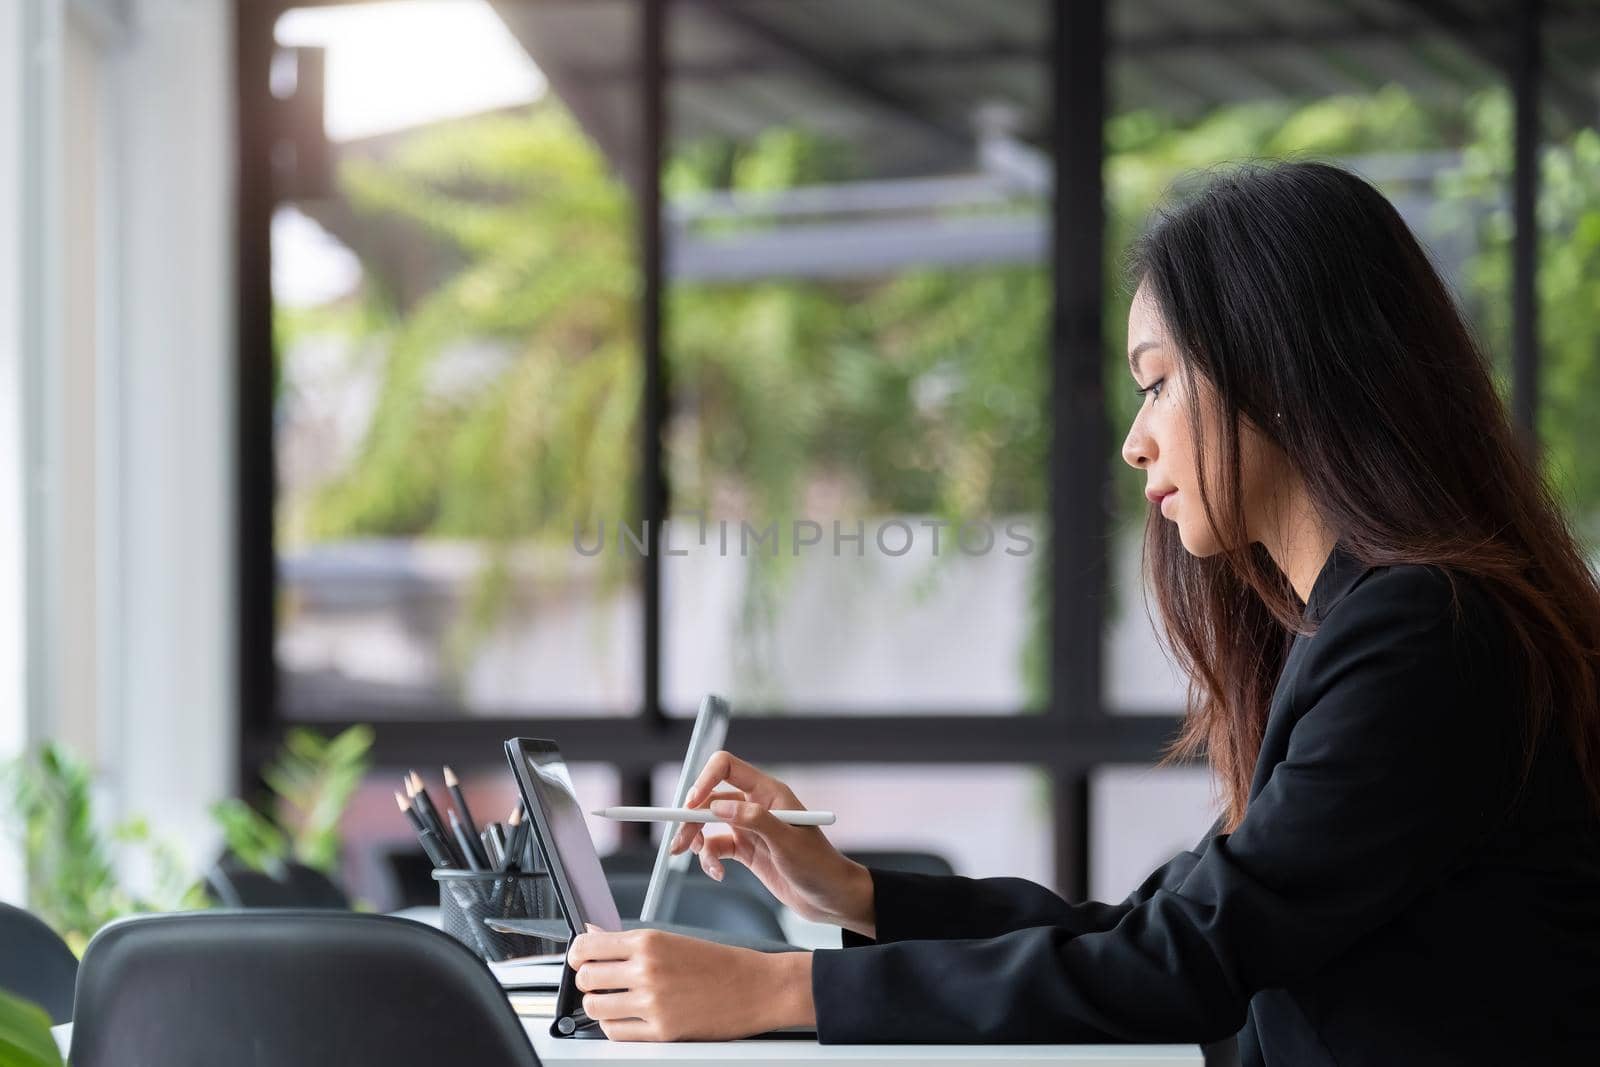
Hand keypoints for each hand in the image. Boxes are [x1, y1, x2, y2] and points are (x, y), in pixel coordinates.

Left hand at [567, 925, 813, 1040]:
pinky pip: (616, 1033)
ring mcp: (653, 1002)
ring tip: (614, 1001)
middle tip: (600, 981)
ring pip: (595, 1008)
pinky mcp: (662, 1032)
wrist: (757, 987)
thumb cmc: (720, 963)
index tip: (580, 959)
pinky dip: (615, 1027)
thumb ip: (628, 942)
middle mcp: (647, 970)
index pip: (587, 946)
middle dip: (587, 981)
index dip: (577, 954)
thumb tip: (592, 934)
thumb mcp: (673, 940)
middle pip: (586, 978)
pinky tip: (628, 1017)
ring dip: (599, 1006)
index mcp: (649, 941)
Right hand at [669, 751, 875, 936]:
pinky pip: (716, 847)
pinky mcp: (746, 850)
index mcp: (769, 792)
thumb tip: (717, 806)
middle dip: (691, 819)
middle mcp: (756, 805)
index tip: (690, 805)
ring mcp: (749, 828)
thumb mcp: (787, 842)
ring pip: (708, 825)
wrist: (831, 898)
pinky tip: (718, 874)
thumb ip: (754, 819)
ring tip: (692, 860)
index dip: (704, 780)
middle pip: (710, 799)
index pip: (726, 767)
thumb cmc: (818, 866)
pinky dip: (709, 860)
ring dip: (695, 841)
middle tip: (678, 843)